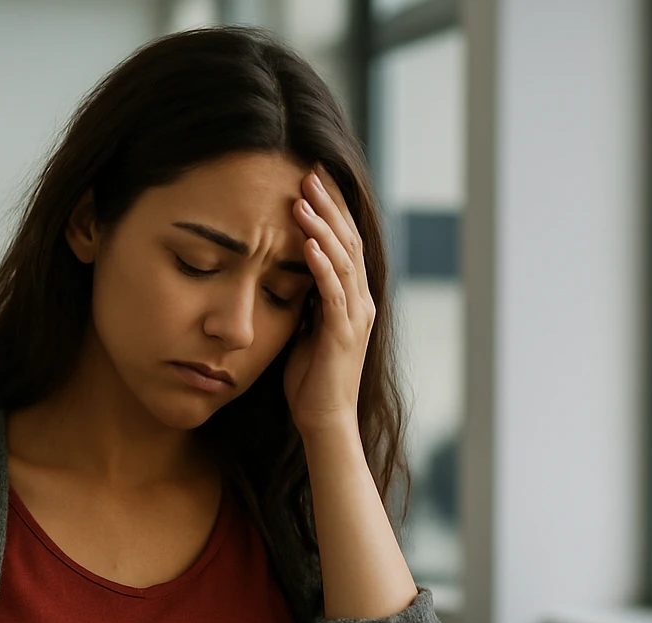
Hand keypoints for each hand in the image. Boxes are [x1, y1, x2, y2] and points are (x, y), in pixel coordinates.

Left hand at [287, 167, 376, 439]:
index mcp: (353, 298)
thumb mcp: (305, 329)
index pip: (346, 242)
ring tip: (302, 199)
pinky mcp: (343, 333)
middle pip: (349, 241)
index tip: (312, 181)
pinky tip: (307, 242)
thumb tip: (290, 273)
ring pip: (342, 260)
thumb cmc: (310, 380)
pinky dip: (321, 264)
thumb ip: (305, 300)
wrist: (325, 421)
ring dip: (322, 227)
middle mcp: (361, 301)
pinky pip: (333, 291)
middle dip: (329, 206)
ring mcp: (355, 316)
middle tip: (309, 174)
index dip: (332, 210)